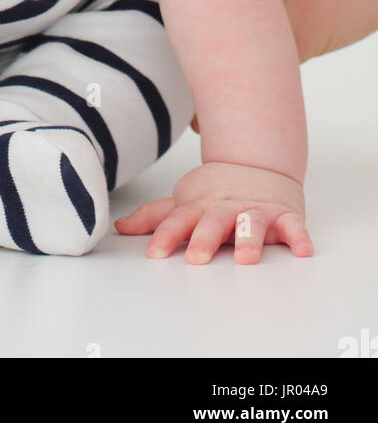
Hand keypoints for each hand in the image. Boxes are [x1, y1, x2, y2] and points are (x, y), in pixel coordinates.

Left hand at [113, 161, 313, 263]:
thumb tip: (119, 226)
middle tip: (196, 257)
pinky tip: (302, 250)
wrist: (258, 164)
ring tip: (246, 258)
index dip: (165, 235)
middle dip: (205, 238)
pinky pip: (293, 226)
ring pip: (252, 224)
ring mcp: (255, 210)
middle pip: (214, 221)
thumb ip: (155, 217)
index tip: (154, 252)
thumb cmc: (216, 191)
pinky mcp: (283, 215)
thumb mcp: (184, 200)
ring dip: (250, 239)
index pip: (179, 220)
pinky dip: (298, 236)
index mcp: (200, 206)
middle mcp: (226, 208)